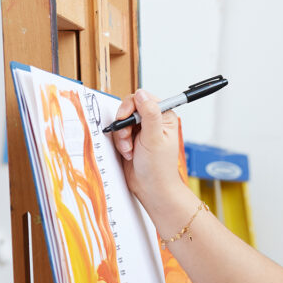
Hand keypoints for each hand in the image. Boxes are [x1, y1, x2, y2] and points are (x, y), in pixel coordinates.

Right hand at [112, 90, 185, 213]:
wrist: (151, 187)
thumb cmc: (158, 167)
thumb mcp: (154, 138)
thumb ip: (149, 114)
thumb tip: (142, 94)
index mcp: (164, 116)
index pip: (143, 98)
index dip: (131, 107)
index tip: (125, 118)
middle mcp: (153, 120)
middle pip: (129, 108)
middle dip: (125, 125)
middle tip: (128, 138)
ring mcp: (142, 129)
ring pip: (122, 121)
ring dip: (122, 136)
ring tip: (130, 150)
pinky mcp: (132, 138)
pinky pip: (118, 132)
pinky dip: (120, 143)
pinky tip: (128, 153)